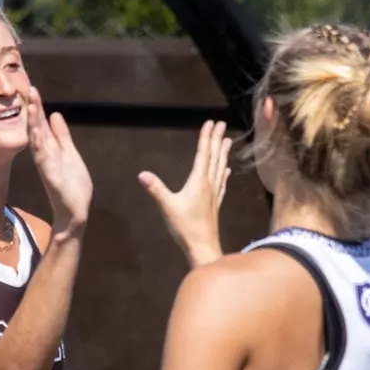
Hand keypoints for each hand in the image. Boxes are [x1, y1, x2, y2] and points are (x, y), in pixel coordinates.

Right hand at [26, 88, 91, 237]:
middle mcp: (45, 156)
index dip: (38, 108)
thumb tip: (55, 114)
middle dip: (34, 111)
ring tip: (33, 108)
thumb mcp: (69, 153)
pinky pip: (45, 161)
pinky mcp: (52, 179)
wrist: (74, 211)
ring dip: (35, 125)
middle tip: (30, 91)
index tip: (33, 90)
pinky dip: (41, 148)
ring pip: (38, 142)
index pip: (42, 125)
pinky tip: (38, 137)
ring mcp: (47, 167)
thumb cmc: (71, 184)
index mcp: (50, 149)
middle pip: (37, 130)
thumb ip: (61, 135)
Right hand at [141, 120, 232, 267]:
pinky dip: (224, 174)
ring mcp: (214, 194)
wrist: (203, 246)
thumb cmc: (185, 227)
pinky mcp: (215, 204)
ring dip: (223, 153)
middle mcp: (209, 185)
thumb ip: (156, 189)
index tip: (210, 122)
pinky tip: (227, 170)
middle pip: (214, 158)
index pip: (203, 154)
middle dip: (217, 140)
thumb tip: (142, 174)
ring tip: (228, 140)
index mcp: (198, 182)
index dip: (206, 138)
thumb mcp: (168, 207)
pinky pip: (221, 184)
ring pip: (220, 168)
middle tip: (221, 124)